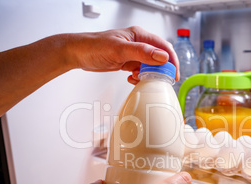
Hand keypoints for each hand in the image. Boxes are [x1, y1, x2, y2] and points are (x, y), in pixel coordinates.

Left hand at [0, 26, 179, 119]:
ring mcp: (133, 53)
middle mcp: (139, 43)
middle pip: (159, 57)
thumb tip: (162, 57)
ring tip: (141, 78)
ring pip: (150, 66)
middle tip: (161, 80)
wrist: (77, 53)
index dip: (171, 61)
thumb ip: (142, 53)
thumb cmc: (94, 46)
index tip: (173, 74)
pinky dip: (140, 77)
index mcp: (140, 35)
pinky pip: (140, 71)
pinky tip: (132, 79)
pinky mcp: (127, 62)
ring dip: (149, 75)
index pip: (163, 47)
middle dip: (161, 70)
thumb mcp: (119, 49)